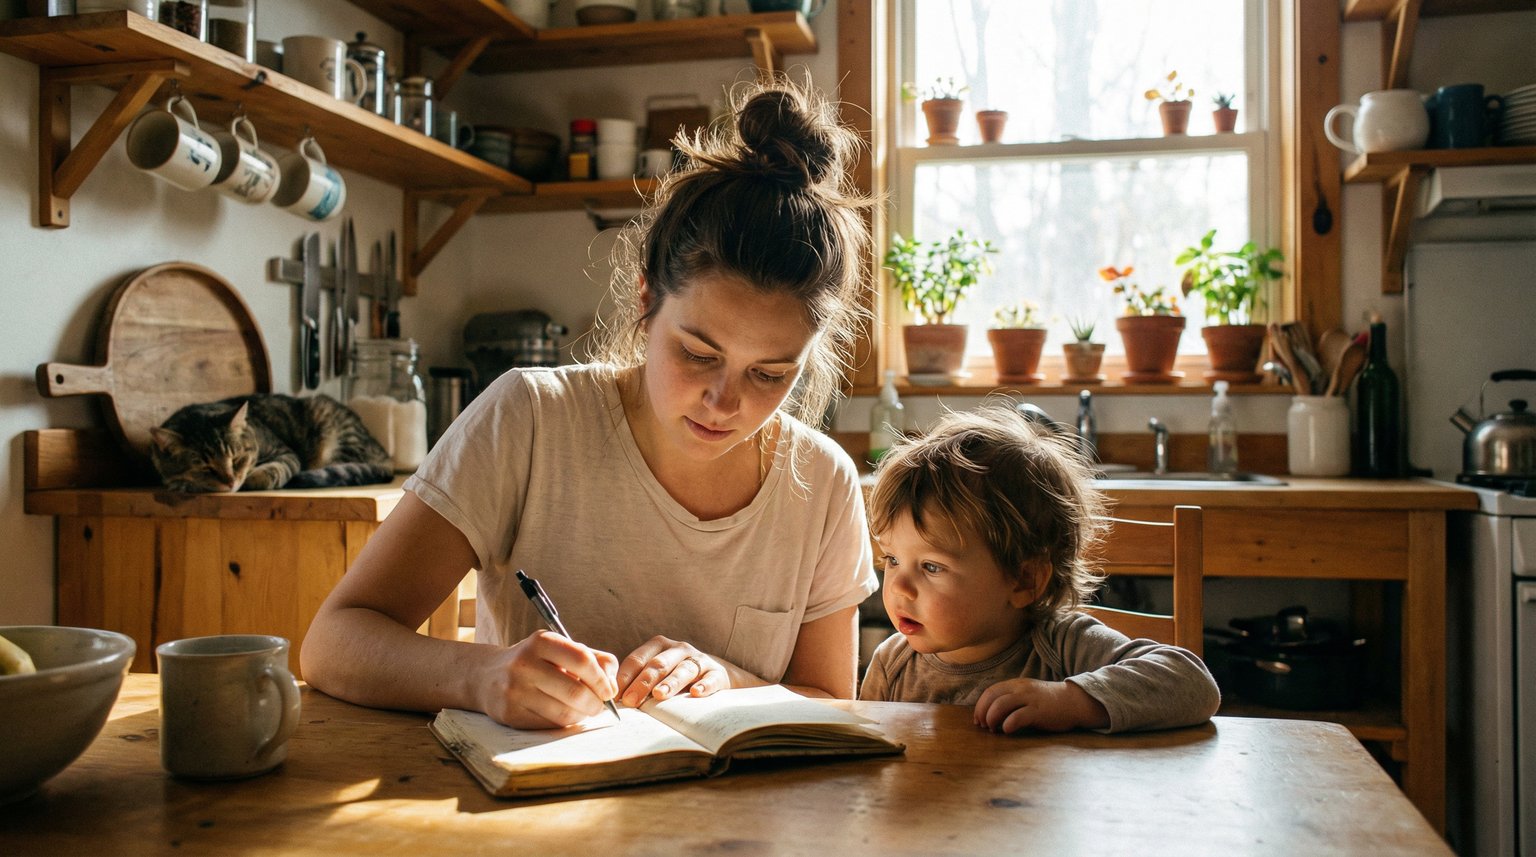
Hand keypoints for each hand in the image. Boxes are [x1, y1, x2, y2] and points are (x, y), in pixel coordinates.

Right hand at [477, 630, 619, 728]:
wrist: (486, 676)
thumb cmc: (535, 662)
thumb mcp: (560, 650)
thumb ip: (595, 659)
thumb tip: (613, 686)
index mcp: (542, 641)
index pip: (582, 660)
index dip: (602, 679)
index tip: (609, 691)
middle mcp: (525, 664)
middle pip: (575, 690)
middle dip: (595, 703)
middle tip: (600, 706)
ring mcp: (514, 690)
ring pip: (563, 712)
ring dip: (581, 716)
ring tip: (584, 711)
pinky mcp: (509, 713)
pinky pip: (548, 725)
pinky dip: (564, 723)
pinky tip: (564, 715)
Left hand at [616, 636, 728, 706]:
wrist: (715, 676)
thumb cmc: (676, 677)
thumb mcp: (657, 674)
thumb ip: (637, 683)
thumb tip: (613, 702)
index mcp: (659, 646)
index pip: (638, 659)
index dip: (625, 677)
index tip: (614, 696)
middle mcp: (679, 649)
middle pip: (658, 664)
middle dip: (643, 683)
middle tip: (631, 701)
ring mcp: (699, 660)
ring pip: (683, 670)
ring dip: (670, 683)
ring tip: (659, 695)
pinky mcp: (717, 673)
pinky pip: (711, 678)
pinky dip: (704, 685)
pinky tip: (696, 693)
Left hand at [973, 678, 1109, 733]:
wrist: (1074, 702)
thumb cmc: (1048, 702)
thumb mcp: (1028, 694)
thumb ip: (1012, 699)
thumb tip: (991, 714)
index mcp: (1016, 684)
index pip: (990, 691)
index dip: (980, 706)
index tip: (978, 719)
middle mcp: (1021, 689)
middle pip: (992, 697)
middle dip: (982, 712)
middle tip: (983, 726)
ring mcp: (1030, 699)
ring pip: (1000, 705)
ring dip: (992, 718)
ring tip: (993, 729)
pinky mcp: (1039, 712)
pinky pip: (1017, 717)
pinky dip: (1007, 725)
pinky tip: (1007, 730)